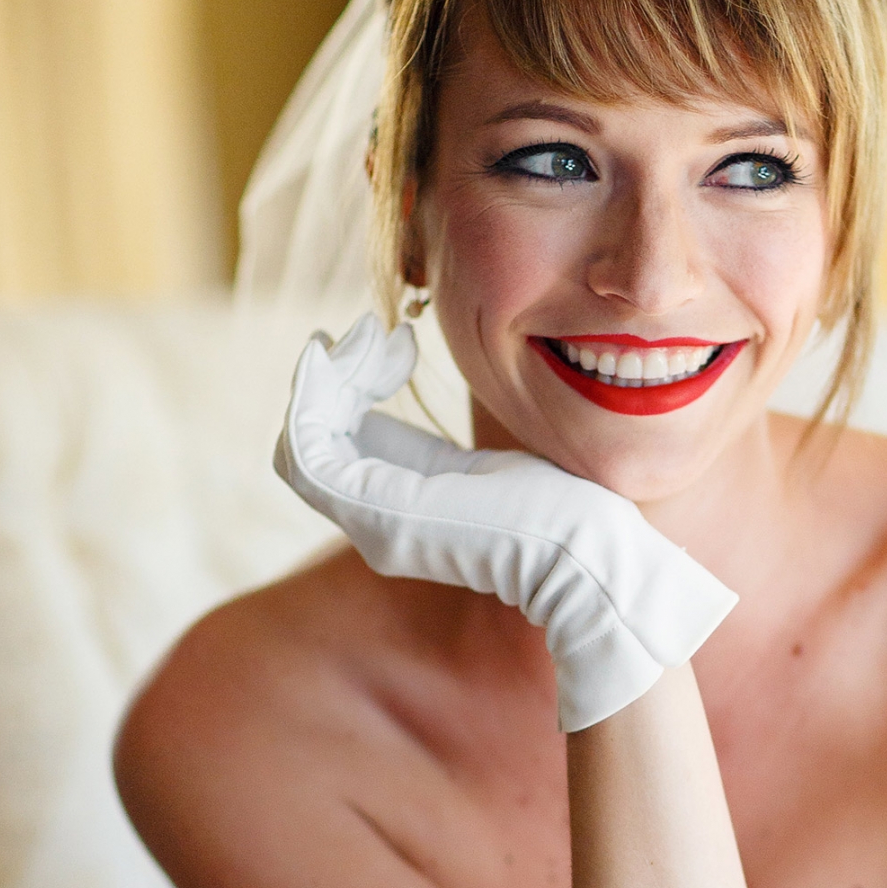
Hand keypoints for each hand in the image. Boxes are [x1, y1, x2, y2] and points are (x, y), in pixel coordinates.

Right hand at [274, 314, 737, 730]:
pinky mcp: (378, 511)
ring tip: (366, 337)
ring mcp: (372, 523)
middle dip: (331, 376)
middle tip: (374, 334)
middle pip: (310, 441)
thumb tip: (420, 413)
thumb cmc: (559, 513)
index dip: (350, 386)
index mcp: (402, 514)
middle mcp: (375, 527)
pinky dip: (314, 394)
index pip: (338, 446)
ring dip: (322, 377)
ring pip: (300, 440)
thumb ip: (438, 456)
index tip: (398, 344)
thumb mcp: (486, 470)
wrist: (585, 553)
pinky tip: (346, 354)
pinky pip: (308, 447)